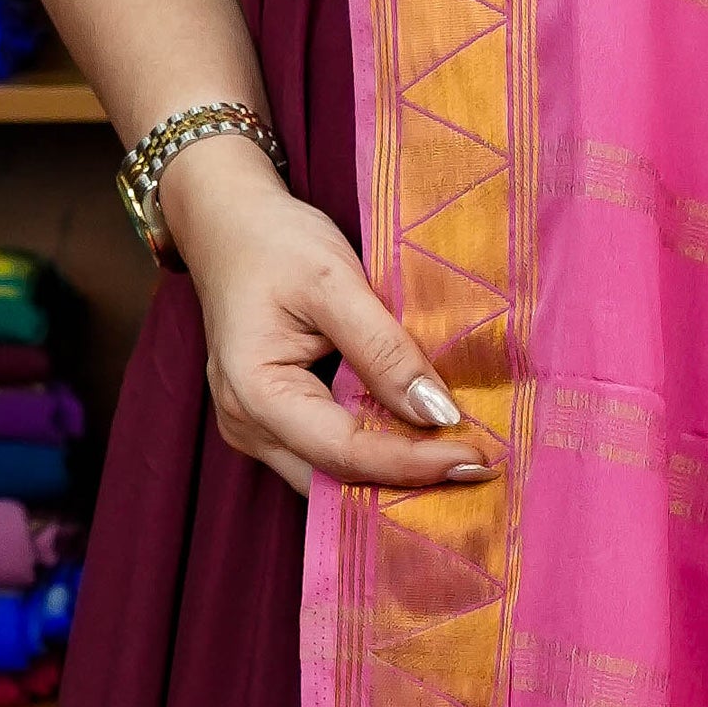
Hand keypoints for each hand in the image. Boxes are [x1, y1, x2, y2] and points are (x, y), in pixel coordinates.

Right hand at [156, 135, 491, 503]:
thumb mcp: (334, 281)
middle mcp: (246, 425)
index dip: (412, 463)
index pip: (345, 451)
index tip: (475, 458)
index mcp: (254, 393)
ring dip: (393, 474)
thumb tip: (438, 414)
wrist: (228, 223)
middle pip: (336, 479)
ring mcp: (254, 429)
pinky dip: (374, 454)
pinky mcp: (272, 422)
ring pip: (332, 477)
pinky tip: (421, 443)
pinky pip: (327, 456)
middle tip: (479, 469)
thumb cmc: (275, 242)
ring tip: (458, 460)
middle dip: (407, 483)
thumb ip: (385, 349)